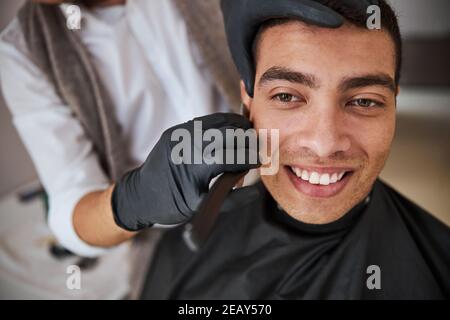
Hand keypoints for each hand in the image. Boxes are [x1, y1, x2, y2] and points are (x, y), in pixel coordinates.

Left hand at [111, 113, 259, 230]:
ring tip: (250, 135)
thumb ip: (231, 200)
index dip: (249, 157)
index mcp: (194, 169)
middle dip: (246, 139)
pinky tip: (232, 129)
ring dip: (237, 127)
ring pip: (217, 122)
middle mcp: (187, 147)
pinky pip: (204, 121)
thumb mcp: (200, 207)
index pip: (231, 156)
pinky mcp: (176, 130)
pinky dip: (222, 123)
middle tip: (258, 148)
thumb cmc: (171, 204)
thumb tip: (255, 192)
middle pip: (227, 134)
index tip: (260, 161)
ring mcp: (180, 135)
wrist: (141, 194)